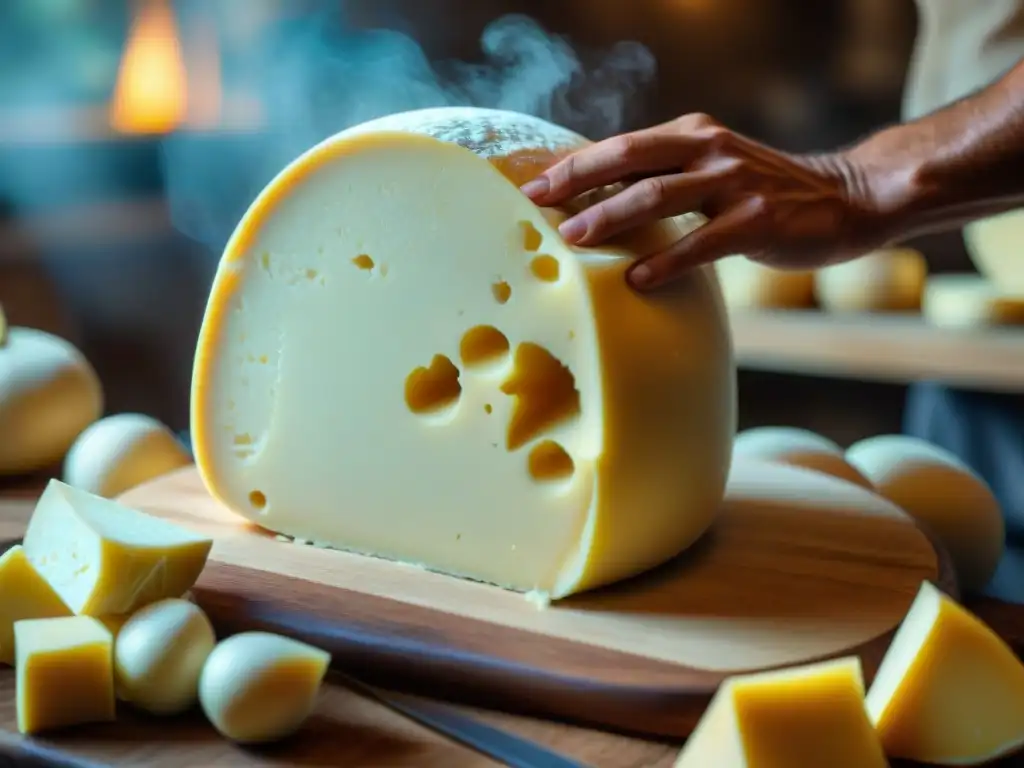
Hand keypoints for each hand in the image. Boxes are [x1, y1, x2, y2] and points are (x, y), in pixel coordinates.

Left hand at [520, 113, 889, 290]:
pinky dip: (665, 260)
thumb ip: (661, 178)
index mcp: (691, 134)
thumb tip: (594, 205)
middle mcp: (709, 149)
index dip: (573, 165)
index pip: (620, 146)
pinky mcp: (758, 220)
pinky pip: (701, 241)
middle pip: (629, 159)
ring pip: (658, 196)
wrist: (842, 198)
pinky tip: (636, 279)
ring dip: (609, 218)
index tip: (530, 186)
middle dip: (577, 181)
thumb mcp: (708, 171)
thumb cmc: (759, 192)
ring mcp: (735, 182)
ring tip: (571, 240)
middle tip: (535, 206)